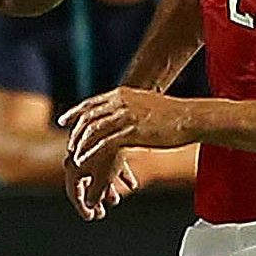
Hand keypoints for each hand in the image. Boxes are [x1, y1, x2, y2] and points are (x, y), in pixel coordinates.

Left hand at [59, 86, 193, 160]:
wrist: (189, 117)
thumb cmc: (173, 114)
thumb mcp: (146, 104)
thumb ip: (131, 106)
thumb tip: (123, 114)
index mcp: (122, 94)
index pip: (91, 103)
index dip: (76, 112)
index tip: (65, 121)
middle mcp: (120, 102)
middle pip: (88, 116)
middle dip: (76, 132)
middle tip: (70, 145)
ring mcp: (125, 115)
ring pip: (93, 129)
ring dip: (81, 144)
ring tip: (76, 157)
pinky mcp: (131, 130)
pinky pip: (104, 142)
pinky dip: (91, 152)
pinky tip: (86, 162)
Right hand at [64, 140, 139, 220]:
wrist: (116, 124)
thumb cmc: (106, 153)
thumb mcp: (101, 179)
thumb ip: (95, 194)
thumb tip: (91, 204)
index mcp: (73, 167)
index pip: (74, 193)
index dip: (82, 208)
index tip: (92, 217)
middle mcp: (78, 158)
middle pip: (85, 184)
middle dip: (95, 200)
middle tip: (101, 212)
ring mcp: (91, 150)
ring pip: (97, 174)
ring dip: (106, 189)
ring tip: (116, 200)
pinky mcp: (104, 142)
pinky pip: (109, 162)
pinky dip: (119, 174)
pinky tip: (133, 185)